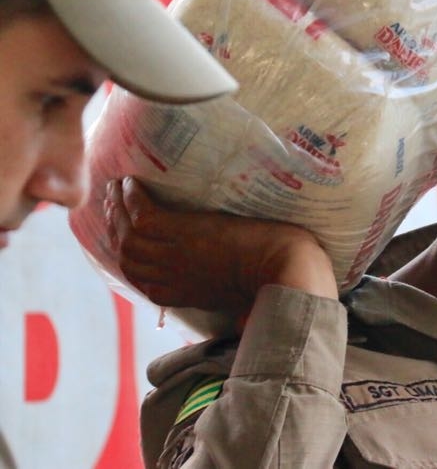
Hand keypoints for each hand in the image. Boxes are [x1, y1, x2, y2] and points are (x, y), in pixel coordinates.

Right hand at [106, 177, 337, 317]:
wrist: (285, 272)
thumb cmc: (272, 278)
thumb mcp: (233, 290)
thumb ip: (214, 284)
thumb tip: (214, 274)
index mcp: (179, 295)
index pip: (136, 276)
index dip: (123, 252)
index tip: (120, 232)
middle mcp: (169, 278)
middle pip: (126, 255)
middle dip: (113, 228)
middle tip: (111, 203)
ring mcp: (174, 256)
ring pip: (127, 234)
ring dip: (116, 208)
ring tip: (115, 186)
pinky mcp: (184, 233)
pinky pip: (143, 214)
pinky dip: (132, 198)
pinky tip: (131, 182)